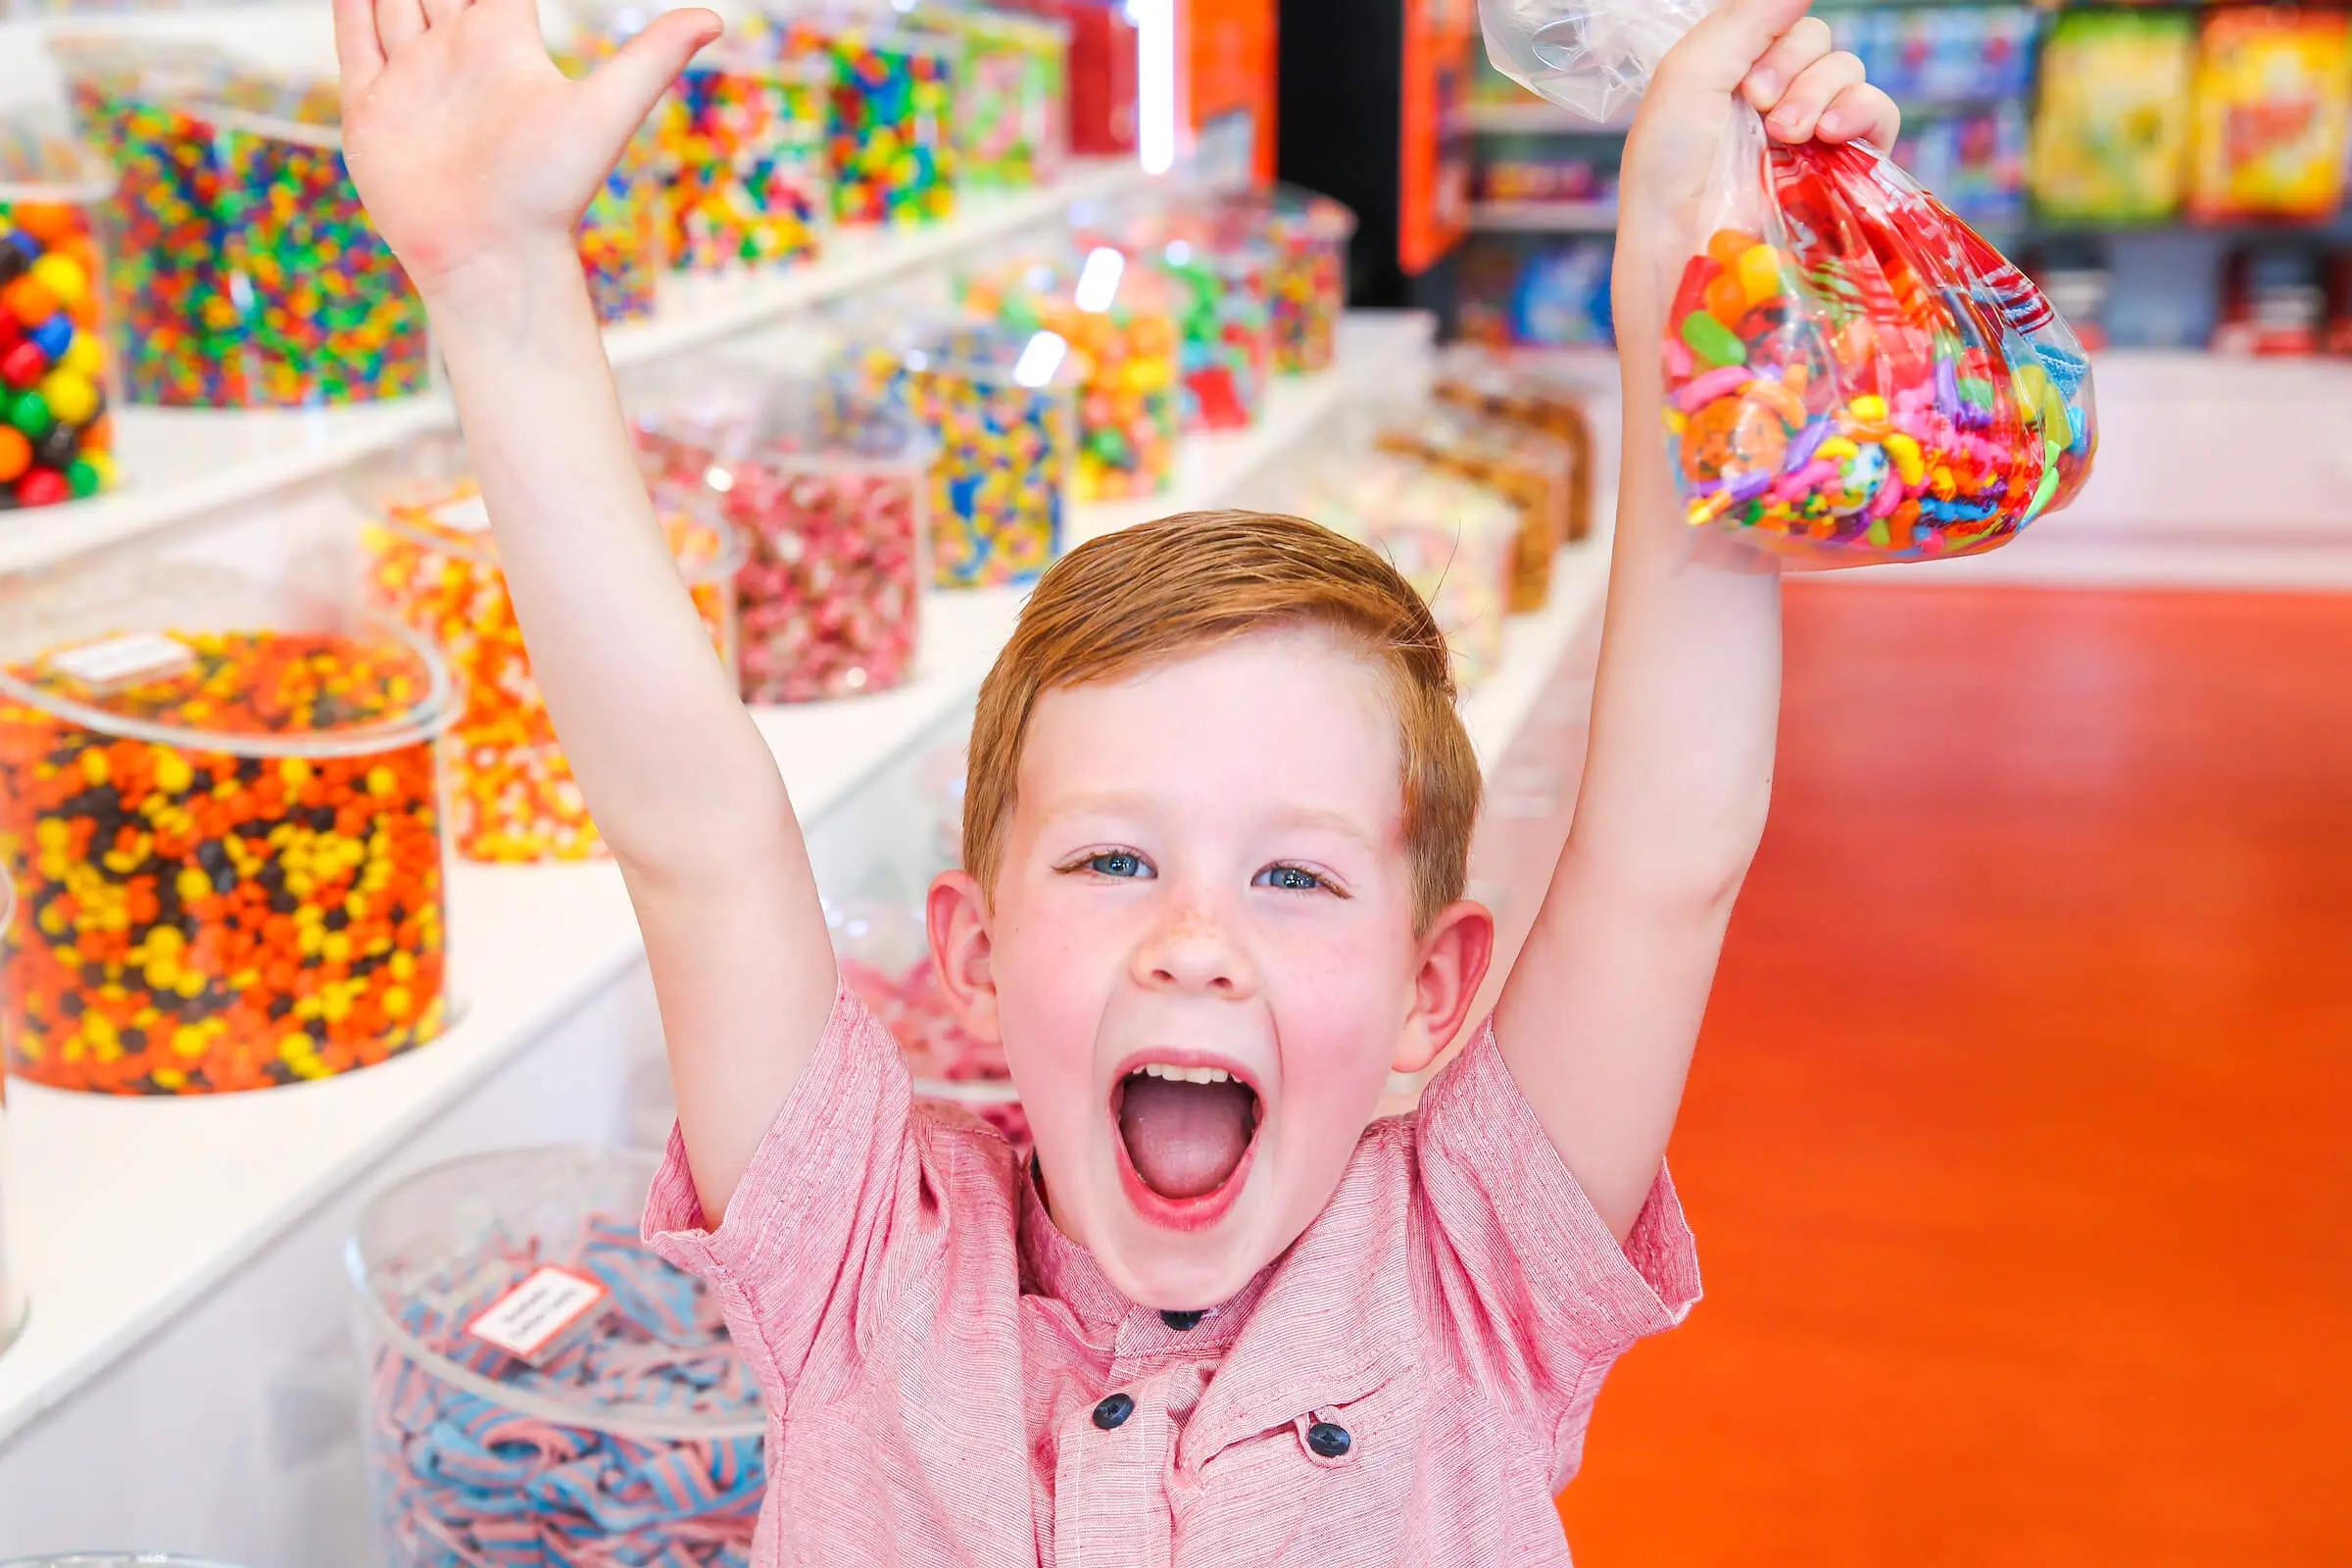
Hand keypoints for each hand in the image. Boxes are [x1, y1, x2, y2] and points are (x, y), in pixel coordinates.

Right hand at [333, 0, 717, 301]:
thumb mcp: (604, 112)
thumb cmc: (551, 192)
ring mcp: (412, 79)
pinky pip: (356, 41)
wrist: (492, 257)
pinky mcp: (372, 108)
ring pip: (391, 1)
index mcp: (505, 44)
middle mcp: (457, 55)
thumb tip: (714, 18)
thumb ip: (650, 59)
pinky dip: (349, 5)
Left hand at [1614, 0, 1898, 315]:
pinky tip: (1833, 134)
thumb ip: (1747, 18)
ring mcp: (1812, 135)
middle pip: (1818, 42)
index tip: (1746, 85)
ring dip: (1820, 92)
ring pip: (1848, 71)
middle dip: (1793, 68)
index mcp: (1735, 74)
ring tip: (1789, 135)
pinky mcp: (1845, 169)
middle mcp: (1775, 100)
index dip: (1773, 40)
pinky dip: (1863, 111)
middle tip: (1760, 109)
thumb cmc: (1673, 165)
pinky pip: (1881, 113)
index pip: (1782, 23)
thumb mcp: (1691, 73)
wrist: (1686, 242)